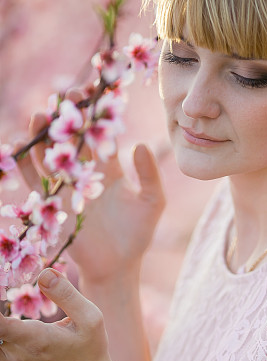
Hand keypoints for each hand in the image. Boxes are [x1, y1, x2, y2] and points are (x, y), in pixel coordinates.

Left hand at [0, 268, 115, 360]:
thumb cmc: (90, 348)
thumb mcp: (91, 318)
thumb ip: (66, 294)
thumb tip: (43, 272)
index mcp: (36, 339)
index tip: (1, 286)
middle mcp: (16, 352)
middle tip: (6, 282)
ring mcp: (9, 359)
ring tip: (6, 293)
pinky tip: (6, 313)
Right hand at [17, 92, 165, 283]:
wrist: (117, 266)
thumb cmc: (138, 234)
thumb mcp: (151, 202)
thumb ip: (148, 174)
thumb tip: (139, 144)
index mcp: (109, 168)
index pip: (100, 134)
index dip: (97, 115)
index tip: (95, 94)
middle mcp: (85, 173)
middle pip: (72, 138)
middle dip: (68, 116)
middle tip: (67, 96)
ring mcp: (67, 186)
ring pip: (51, 154)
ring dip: (44, 134)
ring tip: (41, 115)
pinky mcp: (52, 202)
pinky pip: (35, 179)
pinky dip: (27, 163)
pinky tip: (22, 145)